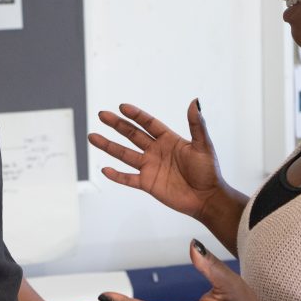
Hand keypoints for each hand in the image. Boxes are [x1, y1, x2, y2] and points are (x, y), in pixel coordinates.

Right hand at [89, 100, 226, 219]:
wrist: (207, 198)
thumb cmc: (208, 171)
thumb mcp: (203, 145)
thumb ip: (197, 124)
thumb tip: (194, 102)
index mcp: (169, 139)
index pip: (148, 123)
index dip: (136, 115)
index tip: (122, 107)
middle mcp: (156, 151)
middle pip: (132, 135)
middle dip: (117, 125)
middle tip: (102, 115)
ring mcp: (150, 167)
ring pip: (125, 154)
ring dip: (109, 146)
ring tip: (93, 137)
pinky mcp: (148, 184)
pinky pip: (128, 178)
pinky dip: (116, 175)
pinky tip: (104, 169)